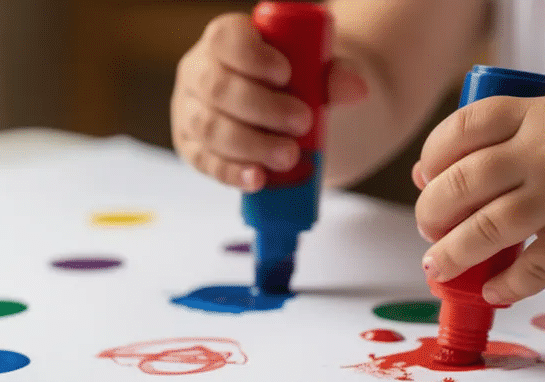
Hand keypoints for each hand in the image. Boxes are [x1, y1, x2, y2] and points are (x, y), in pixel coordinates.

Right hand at [172, 13, 366, 191]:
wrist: (284, 116)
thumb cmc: (294, 84)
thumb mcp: (315, 71)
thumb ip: (334, 75)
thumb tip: (355, 89)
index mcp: (223, 41)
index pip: (225, 39)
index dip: (251, 56)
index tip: (286, 74)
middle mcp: (197, 73)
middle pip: (216, 88)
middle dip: (261, 108)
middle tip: (302, 123)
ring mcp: (189, 113)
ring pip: (209, 129)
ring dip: (251, 145)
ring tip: (288, 156)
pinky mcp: (192, 149)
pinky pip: (206, 163)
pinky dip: (233, 173)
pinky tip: (258, 179)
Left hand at [413, 95, 544, 303]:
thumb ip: (509, 140)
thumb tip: (434, 177)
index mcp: (539, 114)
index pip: (463, 128)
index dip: (432, 157)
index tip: (424, 179)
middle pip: (462, 183)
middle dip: (431, 212)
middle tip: (428, 229)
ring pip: (486, 229)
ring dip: (452, 254)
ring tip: (438, 266)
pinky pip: (530, 270)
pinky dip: (504, 286)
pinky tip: (491, 291)